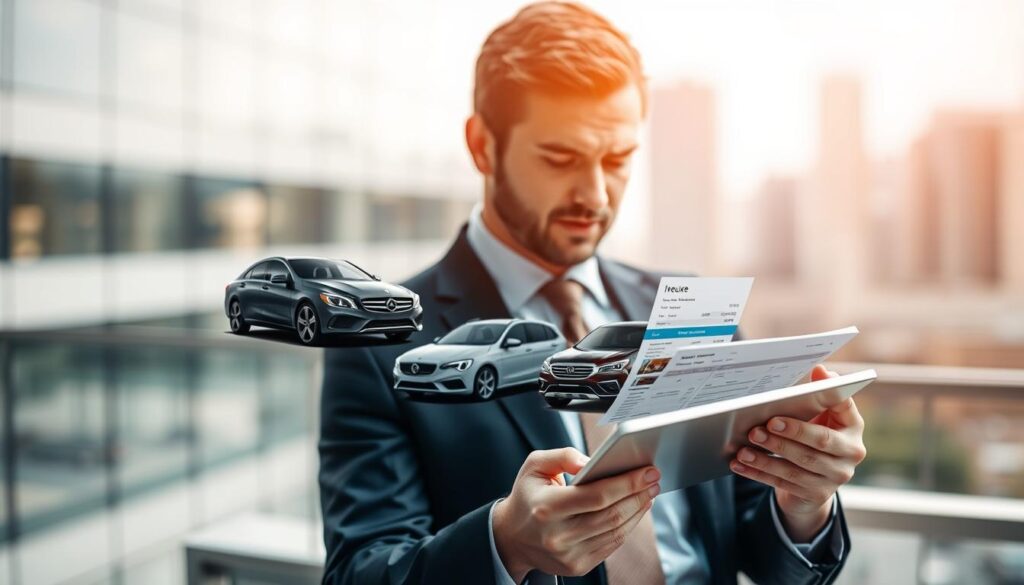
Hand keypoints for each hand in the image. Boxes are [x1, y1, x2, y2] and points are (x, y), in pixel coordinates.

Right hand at [493, 447, 660, 581]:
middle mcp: (558, 535)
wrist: (513, 536)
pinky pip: (611, 545)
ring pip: (616, 531)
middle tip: (654, 479)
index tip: (647, 471)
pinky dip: (627, 526)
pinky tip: (634, 510)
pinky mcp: (578, 566)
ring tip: (648, 493)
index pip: (597, 495)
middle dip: (639, 495)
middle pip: (612, 515)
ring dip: (638, 511)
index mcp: (546, 508)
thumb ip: (563, 456)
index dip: (627, 483)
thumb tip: (592, 462)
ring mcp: (569, 555)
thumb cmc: (528, 495)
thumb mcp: (535, 465)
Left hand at [729, 364, 866, 541]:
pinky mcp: (816, 495)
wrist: (815, 482)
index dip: (828, 396)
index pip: (844, 409)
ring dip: (767, 458)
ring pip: (797, 467)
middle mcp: (851, 455)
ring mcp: (835, 478)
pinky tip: (740, 465)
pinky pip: (782, 483)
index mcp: (853, 428)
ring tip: (744, 449)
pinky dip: (758, 473)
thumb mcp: (819, 415)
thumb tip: (821, 370)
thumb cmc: (813, 436)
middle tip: (763, 425)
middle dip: (790, 434)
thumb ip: (818, 394)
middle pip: (819, 444)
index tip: (810, 384)